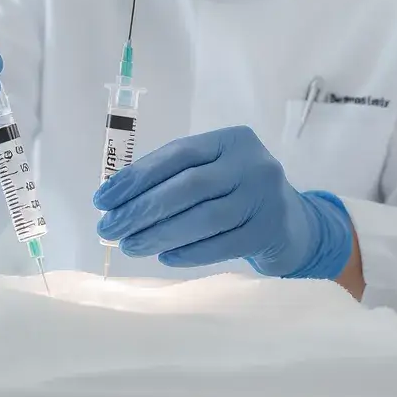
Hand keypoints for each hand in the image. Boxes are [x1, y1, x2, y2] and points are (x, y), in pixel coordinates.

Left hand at [94, 125, 352, 278]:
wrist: (293, 225)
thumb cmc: (238, 196)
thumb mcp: (214, 173)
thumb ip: (174, 178)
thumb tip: (116, 200)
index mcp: (232, 139)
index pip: (177, 154)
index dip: (136, 177)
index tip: (103, 199)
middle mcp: (252, 163)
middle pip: (188, 186)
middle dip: (141, 209)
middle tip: (109, 228)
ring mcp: (265, 196)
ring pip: (203, 217)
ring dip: (160, 234)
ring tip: (131, 246)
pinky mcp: (270, 230)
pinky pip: (221, 244)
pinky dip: (189, 252)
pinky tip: (164, 257)